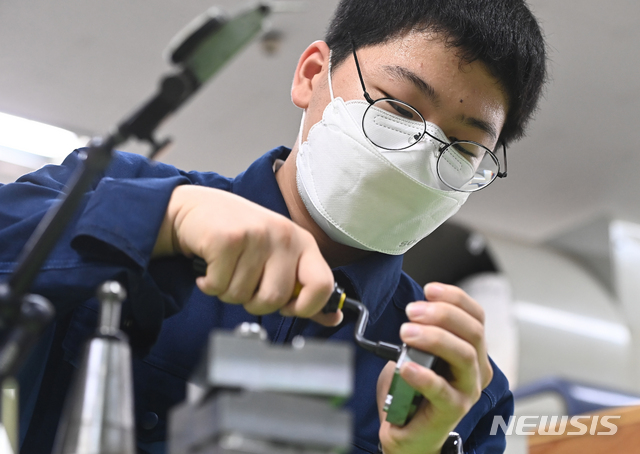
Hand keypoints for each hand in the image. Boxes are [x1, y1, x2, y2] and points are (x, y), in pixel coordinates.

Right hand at [153, 185, 339, 325]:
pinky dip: (209, 285)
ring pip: (243, 296)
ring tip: (226, 270)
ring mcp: (256, 235)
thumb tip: (333, 317)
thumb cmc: (241, 234)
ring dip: (228, 292)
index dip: (305, 307)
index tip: (287, 307)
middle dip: (255, 303)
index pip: (322, 285)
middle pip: (275, 298)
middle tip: (245, 284)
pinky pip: (219, 286)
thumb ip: (305, 288)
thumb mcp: (279, 256)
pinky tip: (210, 268)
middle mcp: (283, 235)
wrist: (198, 209)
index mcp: (302, 242)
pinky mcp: (227, 239)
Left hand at [376, 283, 492, 453]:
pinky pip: (442, 390)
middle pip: (473, 332)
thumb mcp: (420, 352)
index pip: (475, 316)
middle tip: (412, 311)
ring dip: (434, 338)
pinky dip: (424, 375)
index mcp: (472, 349)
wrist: (409, 430)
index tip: (430, 290)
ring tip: (406, 333)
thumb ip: (422, 331)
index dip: (455, 298)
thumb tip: (415, 309)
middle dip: (442, 315)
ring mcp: (467, 390)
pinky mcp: (452, 410)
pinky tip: (407, 366)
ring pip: (463, 356)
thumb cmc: (416, 389)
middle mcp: (476, 369)